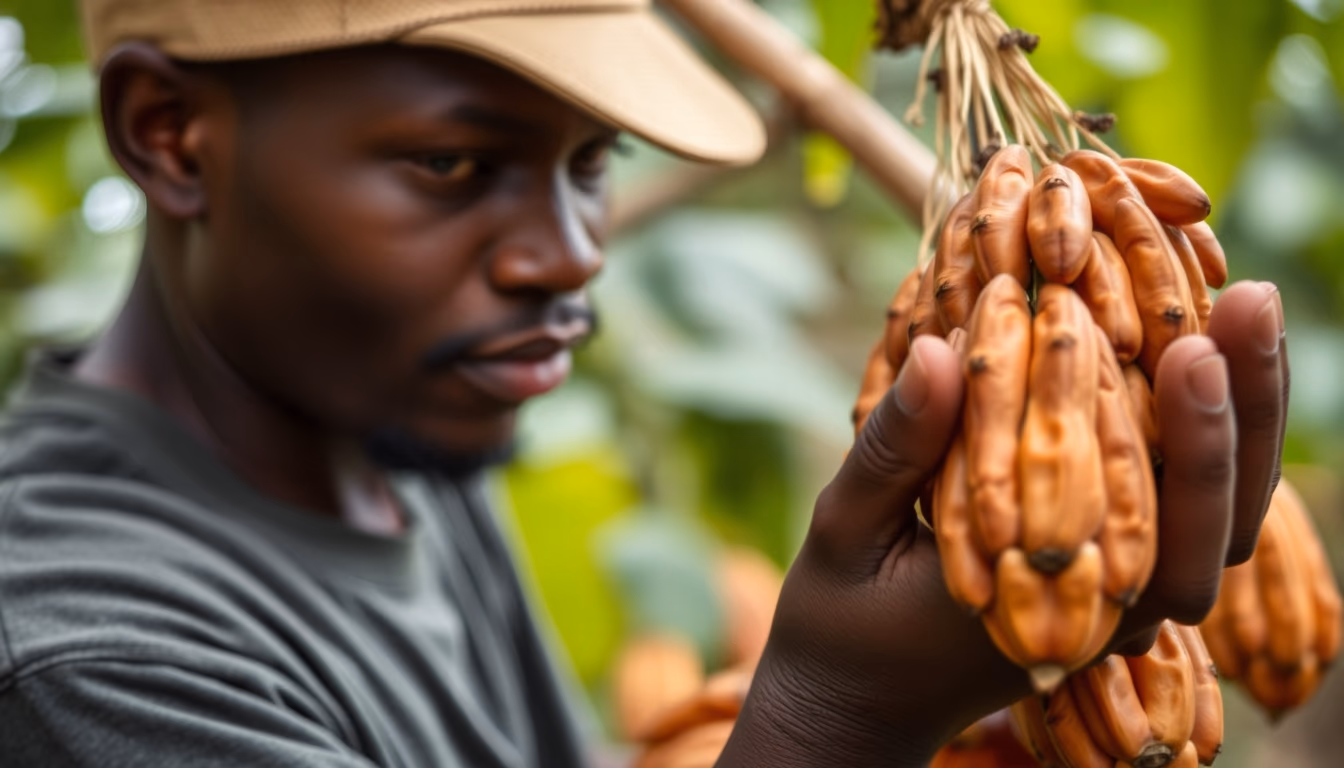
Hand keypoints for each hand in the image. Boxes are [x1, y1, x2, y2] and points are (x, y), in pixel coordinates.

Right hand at [715, 281, 1287, 767]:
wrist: (854, 697)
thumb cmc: (840, 626)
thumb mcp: (846, 531)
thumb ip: (894, 449)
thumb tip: (942, 347)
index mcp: (1047, 616)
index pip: (1144, 529)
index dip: (1179, 435)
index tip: (1185, 342)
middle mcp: (1103, 615)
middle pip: (1213, 525)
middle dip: (1238, 410)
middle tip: (1250, 303)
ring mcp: (1115, 596)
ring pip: (1212, 516)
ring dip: (1239, 414)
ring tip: (1245, 306)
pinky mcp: (1106, 567)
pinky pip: (1176, 505)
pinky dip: (1198, 429)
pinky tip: (1197, 347)